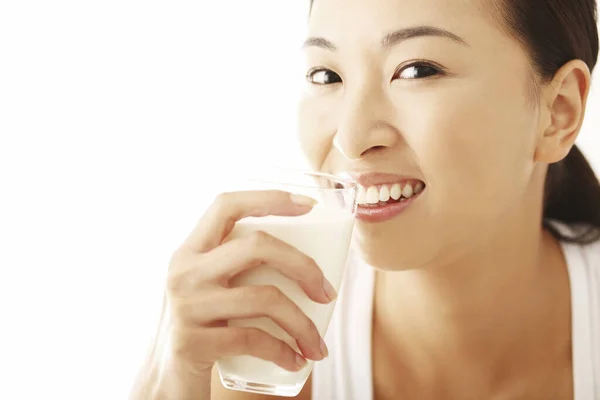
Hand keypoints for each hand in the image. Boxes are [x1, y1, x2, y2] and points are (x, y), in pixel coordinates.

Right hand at [166, 190, 334, 377]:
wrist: (164, 375)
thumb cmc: (202, 324)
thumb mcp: (206, 285)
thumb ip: (235, 265)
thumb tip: (303, 259)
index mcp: (191, 249)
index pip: (227, 205)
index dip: (270, 198)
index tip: (309, 204)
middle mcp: (185, 270)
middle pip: (257, 246)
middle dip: (303, 266)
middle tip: (326, 293)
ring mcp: (187, 305)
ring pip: (263, 298)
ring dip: (302, 324)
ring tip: (317, 345)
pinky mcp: (192, 342)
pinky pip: (253, 339)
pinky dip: (283, 352)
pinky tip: (295, 360)